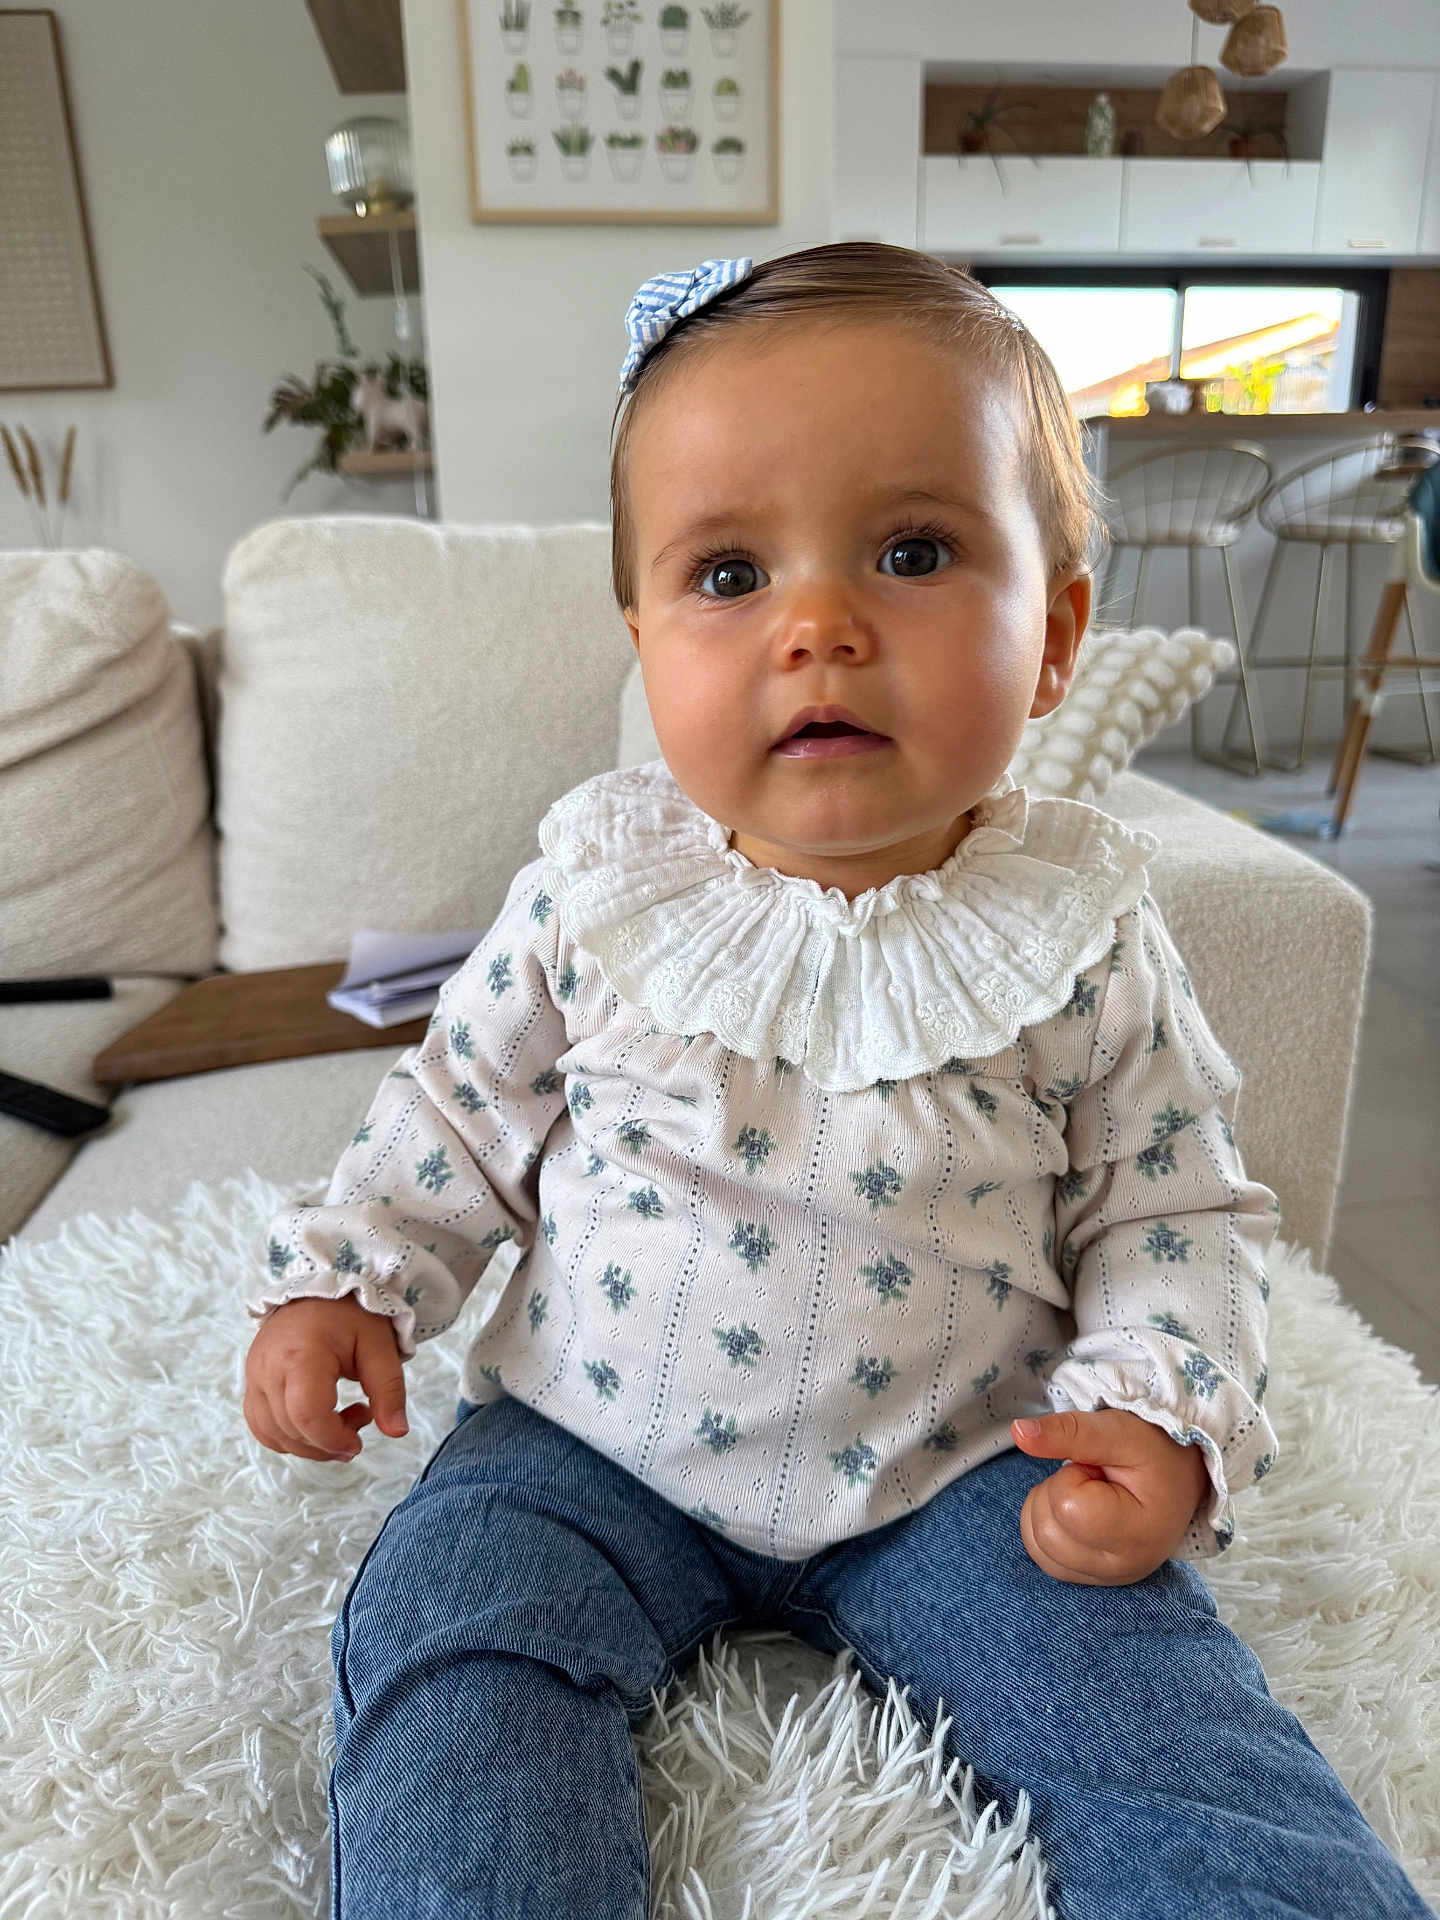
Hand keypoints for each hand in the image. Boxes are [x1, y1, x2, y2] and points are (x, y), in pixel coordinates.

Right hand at [244, 1295, 407, 1461]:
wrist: (317, 1294)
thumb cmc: (349, 1316)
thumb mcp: (379, 1346)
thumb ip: (389, 1390)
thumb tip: (397, 1431)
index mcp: (301, 1354)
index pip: (307, 1414)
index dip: (332, 1439)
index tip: (357, 1442)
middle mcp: (269, 1367)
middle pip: (290, 1429)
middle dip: (327, 1443)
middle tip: (360, 1420)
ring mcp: (255, 1376)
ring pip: (274, 1435)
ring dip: (310, 1443)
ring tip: (342, 1419)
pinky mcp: (252, 1383)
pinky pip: (262, 1427)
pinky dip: (289, 1437)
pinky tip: (317, 1423)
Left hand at [1010, 1409, 1209, 1585]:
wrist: (1180, 1476)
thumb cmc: (1154, 1451)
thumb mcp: (1118, 1429)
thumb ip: (1068, 1431)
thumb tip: (1018, 1432)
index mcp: (1139, 1533)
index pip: (1066, 1507)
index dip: (1072, 1475)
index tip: (1102, 1468)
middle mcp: (1123, 1567)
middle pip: (1045, 1530)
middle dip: (1058, 1490)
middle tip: (1095, 1480)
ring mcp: (1106, 1578)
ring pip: (1036, 1544)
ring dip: (1048, 1507)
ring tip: (1089, 1494)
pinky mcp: (1091, 1578)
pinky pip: (1041, 1555)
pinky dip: (1046, 1526)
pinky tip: (1077, 1512)